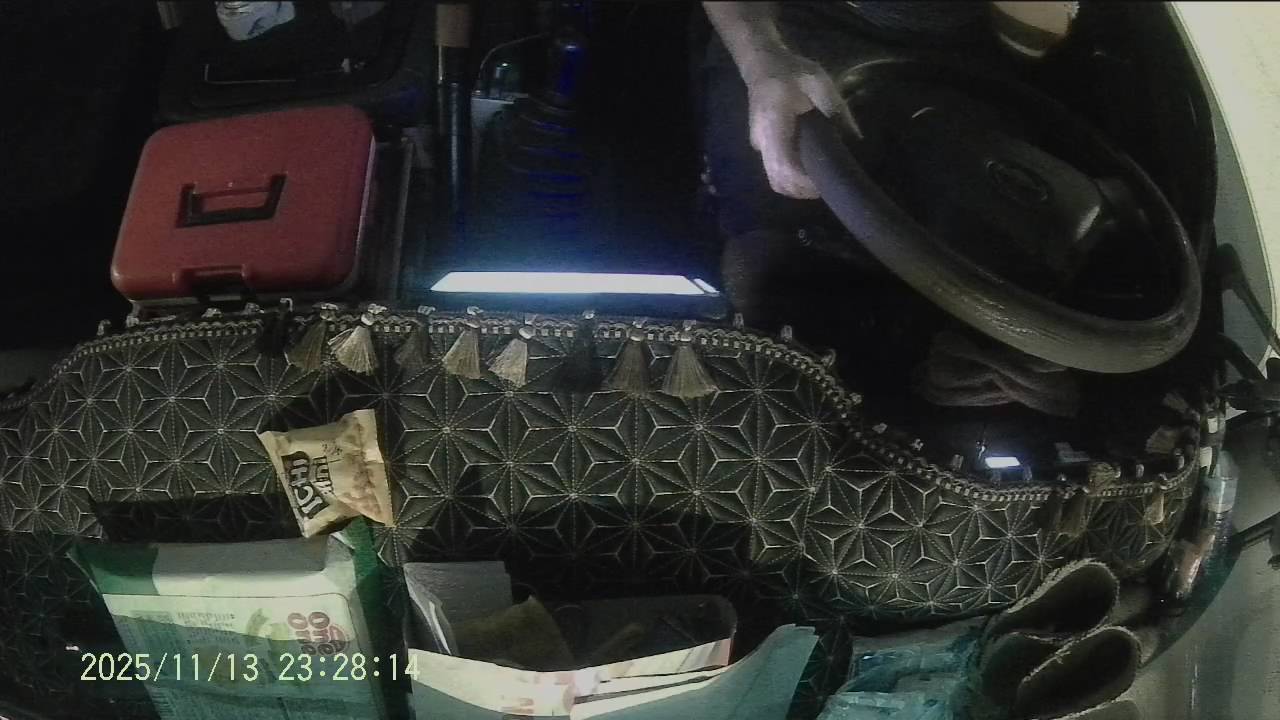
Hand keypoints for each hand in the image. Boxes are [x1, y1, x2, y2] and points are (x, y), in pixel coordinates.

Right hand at [744, 53, 855, 198]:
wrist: (762, 64)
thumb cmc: (791, 71)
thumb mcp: (818, 82)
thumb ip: (836, 108)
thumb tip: (855, 139)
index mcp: (773, 124)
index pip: (785, 167)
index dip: (805, 182)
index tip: (826, 181)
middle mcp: (762, 140)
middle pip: (779, 182)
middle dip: (803, 190)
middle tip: (829, 184)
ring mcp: (759, 146)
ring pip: (776, 181)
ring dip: (798, 187)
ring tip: (822, 178)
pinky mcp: (762, 148)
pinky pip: (776, 172)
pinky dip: (792, 178)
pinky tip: (810, 169)